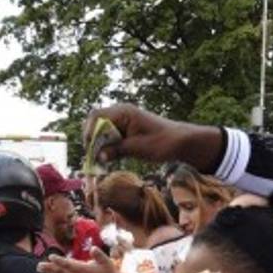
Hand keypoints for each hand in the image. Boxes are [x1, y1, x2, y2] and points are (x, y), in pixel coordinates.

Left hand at [37, 248, 118, 272]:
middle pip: (62, 272)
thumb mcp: (107, 261)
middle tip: (39, 265)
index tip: (51, 256)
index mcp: (85, 270)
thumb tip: (93, 248)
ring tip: (39, 269)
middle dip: (50, 268)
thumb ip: (99, 255)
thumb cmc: (108, 271)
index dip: (60, 261)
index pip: (71, 265)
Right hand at [84, 104, 223, 171]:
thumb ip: (116, 150)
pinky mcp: (126, 130)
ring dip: (99, 144)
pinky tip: (109, 157)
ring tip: (101, 160)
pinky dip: (107, 146)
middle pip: (95, 122)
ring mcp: (123, 120)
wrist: (182, 142)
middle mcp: (121, 113)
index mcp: (123, 112)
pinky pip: (110, 135)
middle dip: (92, 139)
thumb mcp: (138, 149)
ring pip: (101, 130)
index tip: (90, 151)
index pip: (96, 117)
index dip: (89, 133)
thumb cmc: (163, 143)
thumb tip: (98, 156)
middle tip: (94, 158)